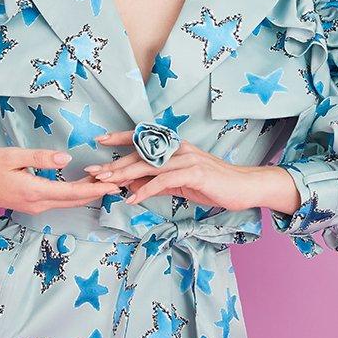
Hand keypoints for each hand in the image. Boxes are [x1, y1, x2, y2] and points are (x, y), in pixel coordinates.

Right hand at [0, 147, 121, 211]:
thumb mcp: (12, 157)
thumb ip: (40, 158)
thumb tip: (67, 159)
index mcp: (34, 192)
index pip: (72, 192)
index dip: (96, 189)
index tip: (115, 185)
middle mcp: (37, 204)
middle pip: (74, 201)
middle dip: (97, 193)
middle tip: (120, 184)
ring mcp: (33, 207)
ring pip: (67, 203)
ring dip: (86, 194)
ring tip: (106, 184)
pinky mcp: (29, 205)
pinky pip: (57, 201)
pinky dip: (73, 194)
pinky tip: (82, 186)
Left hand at [85, 130, 298, 212]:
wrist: (245, 187)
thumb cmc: (214, 185)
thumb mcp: (181, 183)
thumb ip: (157, 181)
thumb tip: (132, 185)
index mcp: (176, 147)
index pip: (144, 138)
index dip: (121, 138)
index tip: (100, 140)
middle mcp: (179, 148)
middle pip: (140, 154)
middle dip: (114, 163)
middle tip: (92, 171)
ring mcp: (187, 159)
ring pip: (148, 165)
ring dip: (124, 176)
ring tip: (105, 184)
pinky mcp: (194, 173)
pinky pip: (163, 181)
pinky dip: (145, 190)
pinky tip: (132, 199)